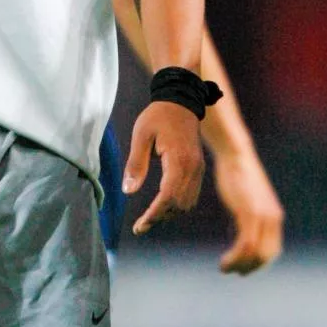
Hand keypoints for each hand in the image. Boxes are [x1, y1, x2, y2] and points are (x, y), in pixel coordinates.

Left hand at [123, 101, 204, 235]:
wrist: (181, 101)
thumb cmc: (158, 116)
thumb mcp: (141, 135)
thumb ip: (135, 163)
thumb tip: (128, 191)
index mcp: (178, 160)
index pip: (168, 197)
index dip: (154, 214)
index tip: (139, 225)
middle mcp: (193, 169)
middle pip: (179, 205)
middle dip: (159, 217)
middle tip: (140, 226)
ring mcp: (198, 169)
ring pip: (187, 203)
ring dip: (169, 213)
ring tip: (149, 217)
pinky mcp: (198, 169)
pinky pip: (191, 195)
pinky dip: (177, 205)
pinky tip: (162, 205)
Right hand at [212, 146, 284, 273]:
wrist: (236, 155)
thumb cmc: (237, 174)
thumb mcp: (246, 198)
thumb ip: (249, 214)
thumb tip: (242, 228)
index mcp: (274, 216)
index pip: (272, 251)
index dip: (258, 264)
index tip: (242, 269)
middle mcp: (272, 219)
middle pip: (266, 256)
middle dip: (249, 268)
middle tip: (231, 270)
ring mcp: (262, 216)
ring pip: (255, 254)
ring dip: (239, 265)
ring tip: (224, 268)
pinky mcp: (249, 213)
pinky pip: (246, 245)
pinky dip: (235, 258)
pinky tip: (224, 260)